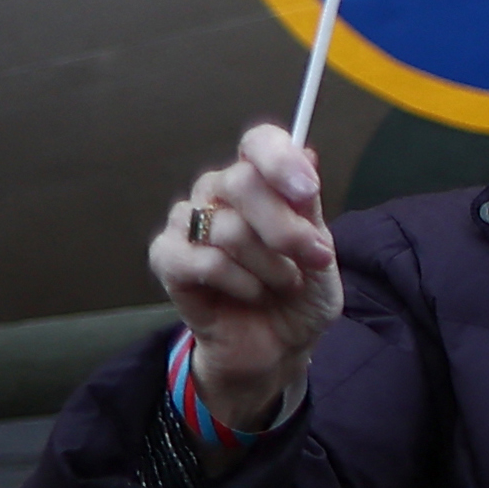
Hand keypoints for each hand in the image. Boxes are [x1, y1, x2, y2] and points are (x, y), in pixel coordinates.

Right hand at [148, 122, 343, 431]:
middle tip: (314, 258)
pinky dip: (241, 283)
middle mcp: (218, 191)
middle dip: (286, 230)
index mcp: (258, 180)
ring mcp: (188, 222)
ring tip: (281, 284)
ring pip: (227, 228)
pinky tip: (250, 293)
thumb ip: (308, 208)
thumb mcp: (321, 253)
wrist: (279, 345)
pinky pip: (206, 261)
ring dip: (270, 267)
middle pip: (242, 182)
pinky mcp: (168, 257)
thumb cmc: (300, 294)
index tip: (307, 191)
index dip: (280, 160)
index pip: (258, 142)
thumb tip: (306, 152)